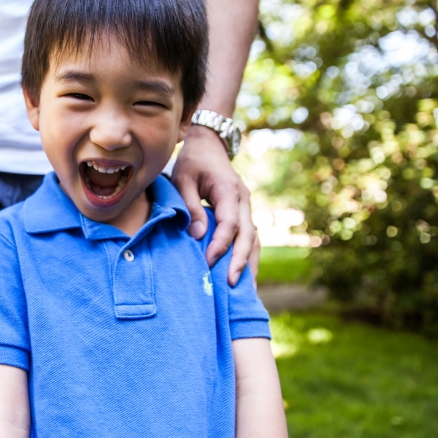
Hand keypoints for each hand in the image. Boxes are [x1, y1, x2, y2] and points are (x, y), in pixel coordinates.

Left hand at [171, 124, 256, 285]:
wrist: (209, 145)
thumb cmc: (193, 162)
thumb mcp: (183, 179)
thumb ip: (190, 207)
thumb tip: (198, 236)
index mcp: (229, 191)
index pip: (230, 223)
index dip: (221, 244)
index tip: (210, 262)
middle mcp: (244, 201)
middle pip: (249, 235)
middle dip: (241, 261)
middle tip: (231, 284)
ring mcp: (246, 208)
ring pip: (254, 240)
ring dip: (249, 263)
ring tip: (245, 291)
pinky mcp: (243, 214)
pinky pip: (250, 238)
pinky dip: (247, 257)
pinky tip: (243, 277)